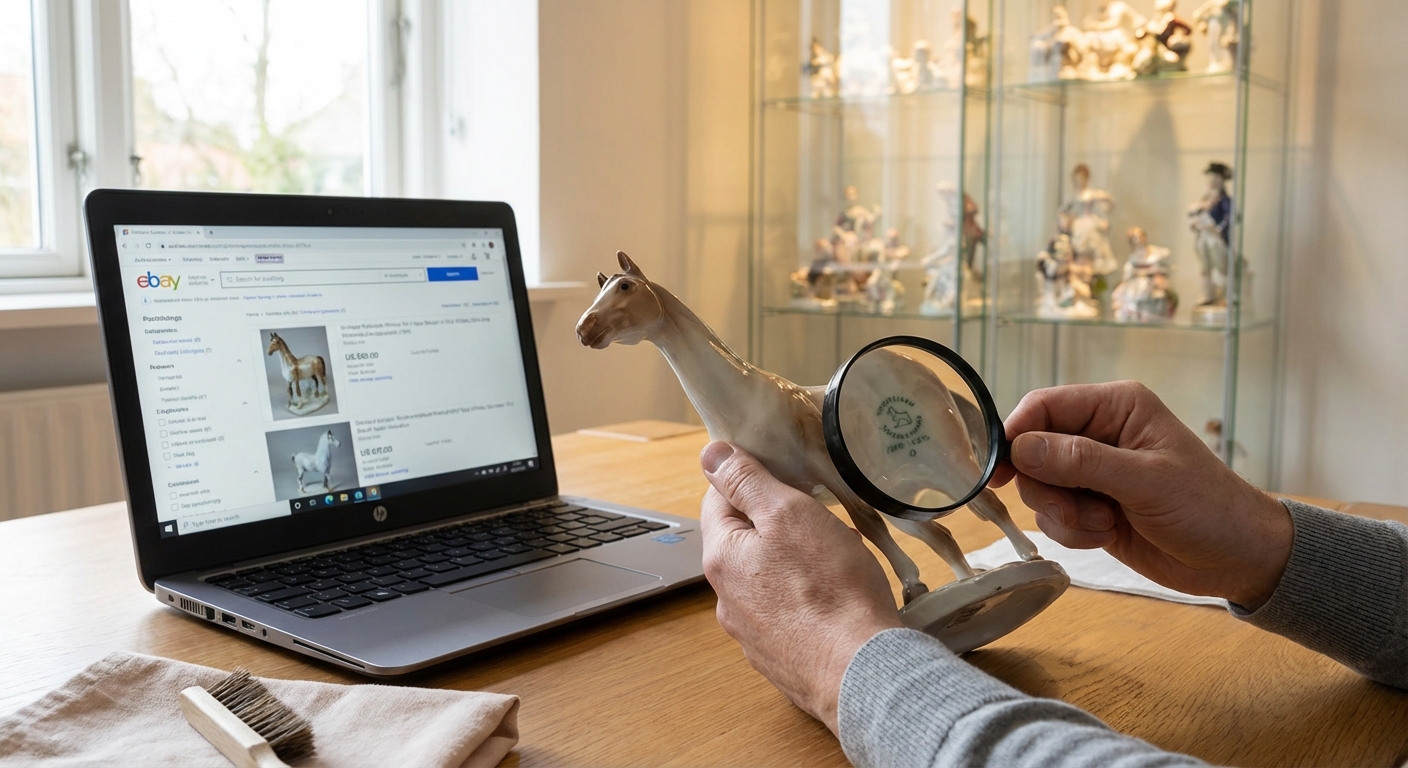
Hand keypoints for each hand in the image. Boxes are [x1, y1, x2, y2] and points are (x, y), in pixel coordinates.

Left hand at [699, 441, 901, 733]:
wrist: (860, 671)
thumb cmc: (829, 588)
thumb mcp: (788, 514)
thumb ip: (746, 481)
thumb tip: (710, 453)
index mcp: (721, 557)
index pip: (718, 499)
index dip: (748, 478)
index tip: (784, 472)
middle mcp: (726, 598)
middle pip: (743, 540)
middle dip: (777, 521)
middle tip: (818, 515)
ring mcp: (751, 632)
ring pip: (766, 576)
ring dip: (793, 558)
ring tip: (836, 554)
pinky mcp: (778, 655)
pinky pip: (786, 611)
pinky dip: (805, 595)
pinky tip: (836, 594)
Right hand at [990, 382, 1291, 609]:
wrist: (1237, 559)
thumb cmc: (1207, 508)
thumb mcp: (1145, 481)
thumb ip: (1080, 461)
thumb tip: (1020, 447)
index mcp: (1115, 407)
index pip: (1044, 407)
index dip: (1016, 435)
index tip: (1001, 472)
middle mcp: (1098, 433)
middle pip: (1033, 451)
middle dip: (1047, 488)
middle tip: (1078, 511)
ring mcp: (1093, 473)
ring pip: (1039, 488)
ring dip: (1062, 515)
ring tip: (1103, 525)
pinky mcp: (1090, 507)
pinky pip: (1053, 516)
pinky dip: (1071, 532)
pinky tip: (1106, 535)